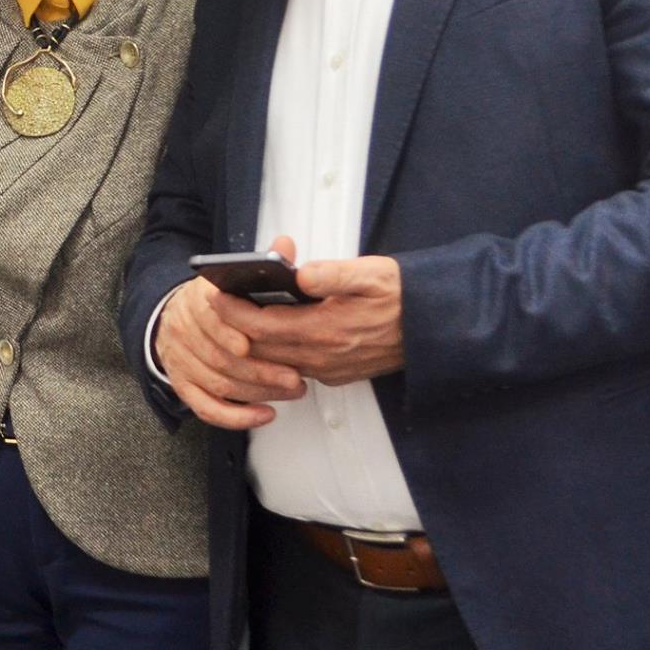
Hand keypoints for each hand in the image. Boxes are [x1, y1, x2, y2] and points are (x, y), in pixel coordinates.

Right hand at [153, 272, 307, 430]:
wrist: (175, 317)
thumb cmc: (215, 302)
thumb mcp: (234, 278)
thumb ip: (262, 263)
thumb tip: (284, 245)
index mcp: (198, 300)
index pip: (208, 318)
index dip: (228, 332)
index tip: (249, 344)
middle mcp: (185, 331)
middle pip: (219, 357)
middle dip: (260, 370)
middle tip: (294, 377)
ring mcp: (182, 361)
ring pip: (218, 384)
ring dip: (257, 392)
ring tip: (292, 390)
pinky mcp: (184, 386)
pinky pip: (206, 408)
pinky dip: (235, 416)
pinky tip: (263, 415)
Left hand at [220, 252, 406, 385]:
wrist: (433, 328)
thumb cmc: (402, 296)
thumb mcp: (371, 274)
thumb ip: (332, 274)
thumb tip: (300, 273)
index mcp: (327, 329)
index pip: (264, 326)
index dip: (235, 312)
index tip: (216, 296)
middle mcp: (324, 356)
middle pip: (261, 350)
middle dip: (235, 330)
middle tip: (216, 308)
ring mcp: (329, 370)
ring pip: (274, 363)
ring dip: (252, 346)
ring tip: (235, 320)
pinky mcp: (336, 375)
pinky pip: (293, 369)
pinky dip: (274, 356)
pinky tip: (268, 337)